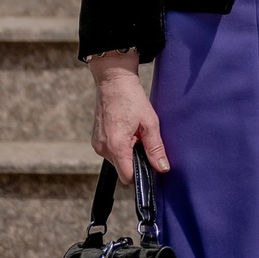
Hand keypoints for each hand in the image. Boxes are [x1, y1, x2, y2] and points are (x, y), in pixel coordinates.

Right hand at [89, 51, 167, 174]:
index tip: (151, 164)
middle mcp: (102, 148)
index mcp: (116, 146)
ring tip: (134, 131)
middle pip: (122, 168)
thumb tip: (163, 168)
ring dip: (128, 152)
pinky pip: (111, 151)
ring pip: (117, 160)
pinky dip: (120, 146)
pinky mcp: (95, 140)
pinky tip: (126, 130)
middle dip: (135, 159)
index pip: (127, 176)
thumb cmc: (131, 98)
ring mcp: (97, 144)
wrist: (114, 81)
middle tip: (143, 138)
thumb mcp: (150, 123)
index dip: (141, 174)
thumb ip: (155, 148)